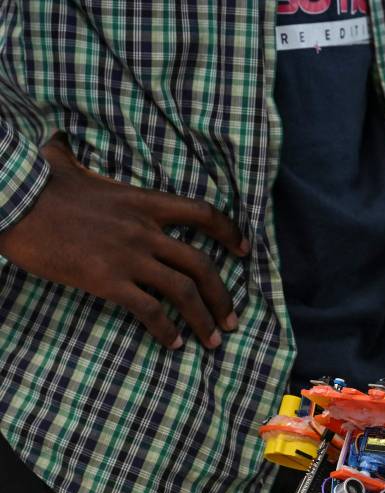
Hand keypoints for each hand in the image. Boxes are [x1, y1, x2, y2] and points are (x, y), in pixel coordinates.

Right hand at [0, 134, 247, 348]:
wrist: (10, 201)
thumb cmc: (34, 183)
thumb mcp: (64, 163)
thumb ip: (72, 156)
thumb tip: (57, 140)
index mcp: (143, 201)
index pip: (203, 213)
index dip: (229, 232)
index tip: (244, 250)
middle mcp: (145, 230)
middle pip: (202, 265)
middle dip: (223, 296)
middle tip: (233, 319)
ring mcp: (128, 256)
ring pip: (183, 292)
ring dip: (204, 319)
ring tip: (213, 340)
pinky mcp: (107, 280)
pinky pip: (149, 310)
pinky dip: (166, 330)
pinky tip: (173, 343)